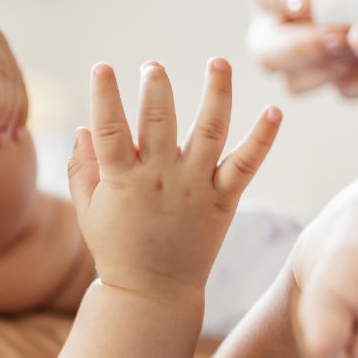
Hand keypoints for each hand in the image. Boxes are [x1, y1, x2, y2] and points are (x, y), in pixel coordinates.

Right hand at [66, 60, 281, 293]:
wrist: (153, 294)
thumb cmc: (116, 250)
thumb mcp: (88, 211)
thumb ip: (83, 169)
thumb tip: (84, 128)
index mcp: (122, 180)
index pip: (110, 129)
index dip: (104, 95)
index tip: (102, 67)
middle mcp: (160, 178)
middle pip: (159, 122)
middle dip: (156, 88)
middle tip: (154, 66)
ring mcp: (194, 188)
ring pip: (208, 131)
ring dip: (216, 94)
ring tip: (219, 62)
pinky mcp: (223, 201)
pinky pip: (246, 165)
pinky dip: (262, 139)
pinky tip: (274, 111)